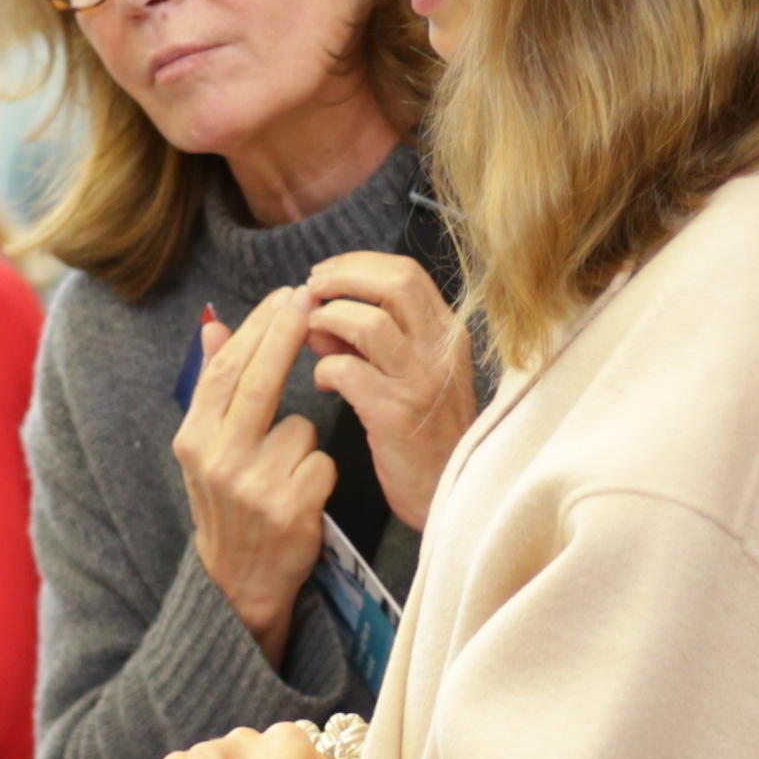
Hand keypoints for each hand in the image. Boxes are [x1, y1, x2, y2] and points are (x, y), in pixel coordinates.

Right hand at [174, 290, 341, 655]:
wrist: (239, 583)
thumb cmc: (228, 503)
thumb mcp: (207, 448)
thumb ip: (213, 388)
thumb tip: (214, 325)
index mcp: (193, 440)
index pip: (225, 370)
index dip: (257, 327)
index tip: (285, 295)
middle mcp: (218, 461)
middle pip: (258, 382)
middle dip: (285, 335)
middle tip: (309, 299)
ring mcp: (254, 487)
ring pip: (301, 427)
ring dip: (303, 440)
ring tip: (284, 470)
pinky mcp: (291, 510)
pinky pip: (322, 462)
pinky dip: (319, 472)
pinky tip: (301, 494)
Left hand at [298, 251, 480, 530]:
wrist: (446, 494)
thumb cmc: (424, 434)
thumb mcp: (409, 375)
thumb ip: (368, 341)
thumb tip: (317, 316)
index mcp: (447, 334)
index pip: (407, 273)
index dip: (359, 264)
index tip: (326, 273)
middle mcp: (440, 351)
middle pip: (393, 284)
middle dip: (342, 278)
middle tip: (310, 290)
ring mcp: (421, 381)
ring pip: (368, 322)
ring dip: (328, 320)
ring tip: (312, 336)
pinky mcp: (396, 414)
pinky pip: (348, 371)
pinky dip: (325, 370)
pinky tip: (325, 383)